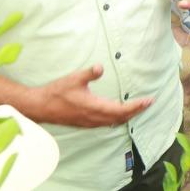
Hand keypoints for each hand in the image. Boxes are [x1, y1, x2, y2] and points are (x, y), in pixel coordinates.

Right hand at [31, 65, 153, 127]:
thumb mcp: (74, 79)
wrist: (40, 107)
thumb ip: (89, 73)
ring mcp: (89, 122)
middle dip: (136, 111)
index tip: (149, 100)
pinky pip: (105, 123)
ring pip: (113, 122)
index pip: (121, 110)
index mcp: (94, 108)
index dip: (136, 106)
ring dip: (127, 116)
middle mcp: (94, 118)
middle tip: (149, 103)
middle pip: (121, 118)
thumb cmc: (57, 92)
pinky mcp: (85, 122)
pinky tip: (118, 114)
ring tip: (138, 108)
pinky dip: (116, 119)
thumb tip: (101, 67)